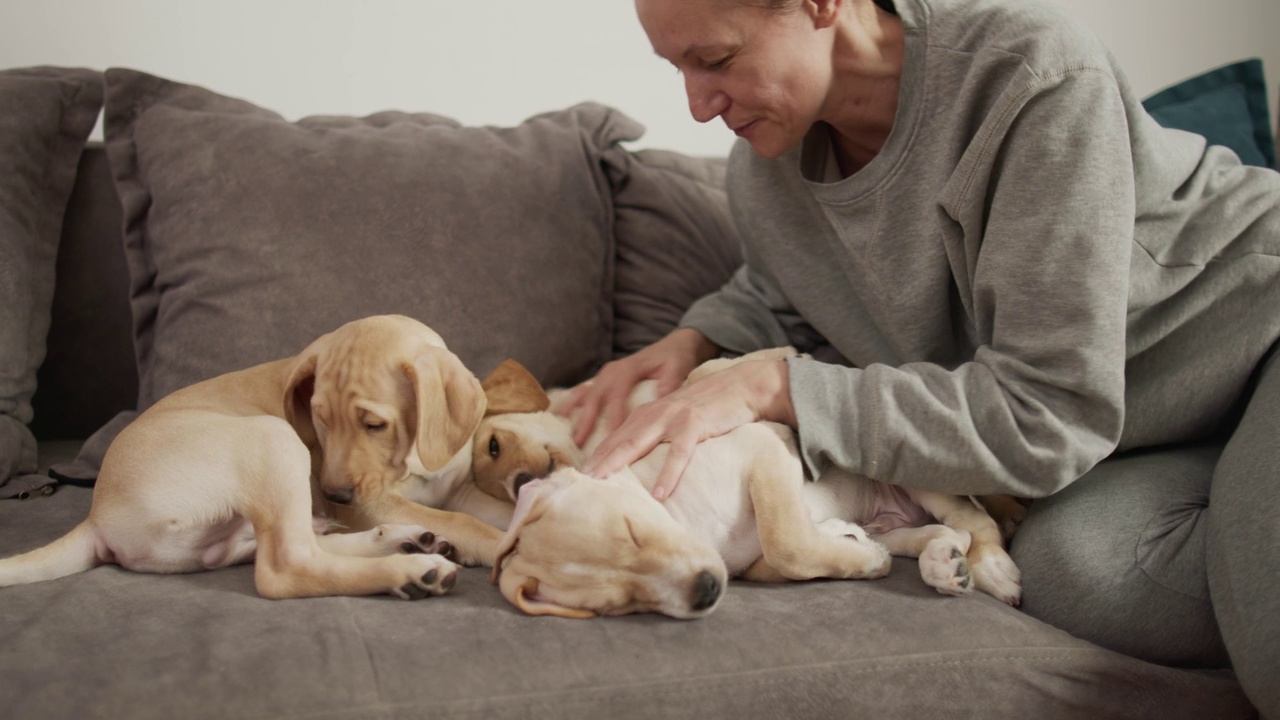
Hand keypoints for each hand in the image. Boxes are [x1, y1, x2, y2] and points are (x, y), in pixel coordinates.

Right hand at [558, 328, 718, 447]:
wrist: (674, 345)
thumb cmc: (675, 359)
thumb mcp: (676, 367)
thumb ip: (669, 383)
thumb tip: (661, 400)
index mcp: (628, 368)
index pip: (618, 395)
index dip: (613, 416)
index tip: (611, 436)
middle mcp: (612, 370)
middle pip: (595, 397)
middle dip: (587, 420)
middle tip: (580, 442)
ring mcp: (605, 374)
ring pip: (584, 394)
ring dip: (574, 414)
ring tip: (565, 434)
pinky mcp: (603, 379)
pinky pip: (583, 392)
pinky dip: (571, 404)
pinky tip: (560, 418)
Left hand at [583, 358, 795, 500]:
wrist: (741, 385)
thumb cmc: (708, 407)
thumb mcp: (675, 419)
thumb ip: (656, 435)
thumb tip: (640, 463)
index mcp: (646, 414)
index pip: (613, 439)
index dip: (594, 458)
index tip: (577, 479)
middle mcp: (653, 414)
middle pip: (618, 442)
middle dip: (596, 463)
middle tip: (577, 484)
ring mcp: (672, 418)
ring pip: (638, 443)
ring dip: (618, 464)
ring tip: (602, 485)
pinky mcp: (694, 424)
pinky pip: (679, 453)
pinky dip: (668, 473)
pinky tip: (659, 493)